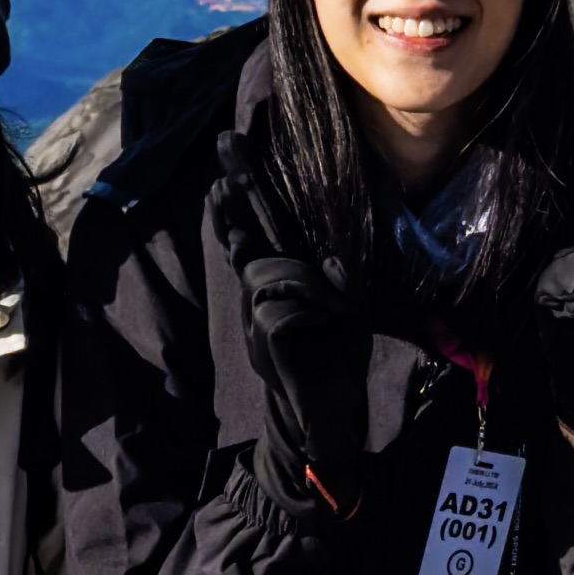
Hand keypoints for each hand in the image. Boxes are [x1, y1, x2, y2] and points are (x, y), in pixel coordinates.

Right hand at [212, 183, 372, 507]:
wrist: (328, 417)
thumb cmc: (336, 361)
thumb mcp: (349, 313)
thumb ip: (339, 285)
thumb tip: (326, 261)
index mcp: (285, 282)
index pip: (265, 230)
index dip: (249, 195)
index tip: (231, 159)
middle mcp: (264, 296)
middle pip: (246, 238)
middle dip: (237, 197)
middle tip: (224, 157)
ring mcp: (259, 319)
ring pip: (268, 275)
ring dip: (303, 283)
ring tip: (330, 307)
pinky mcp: (264, 345)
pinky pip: (279, 312)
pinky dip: (308, 313)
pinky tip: (322, 324)